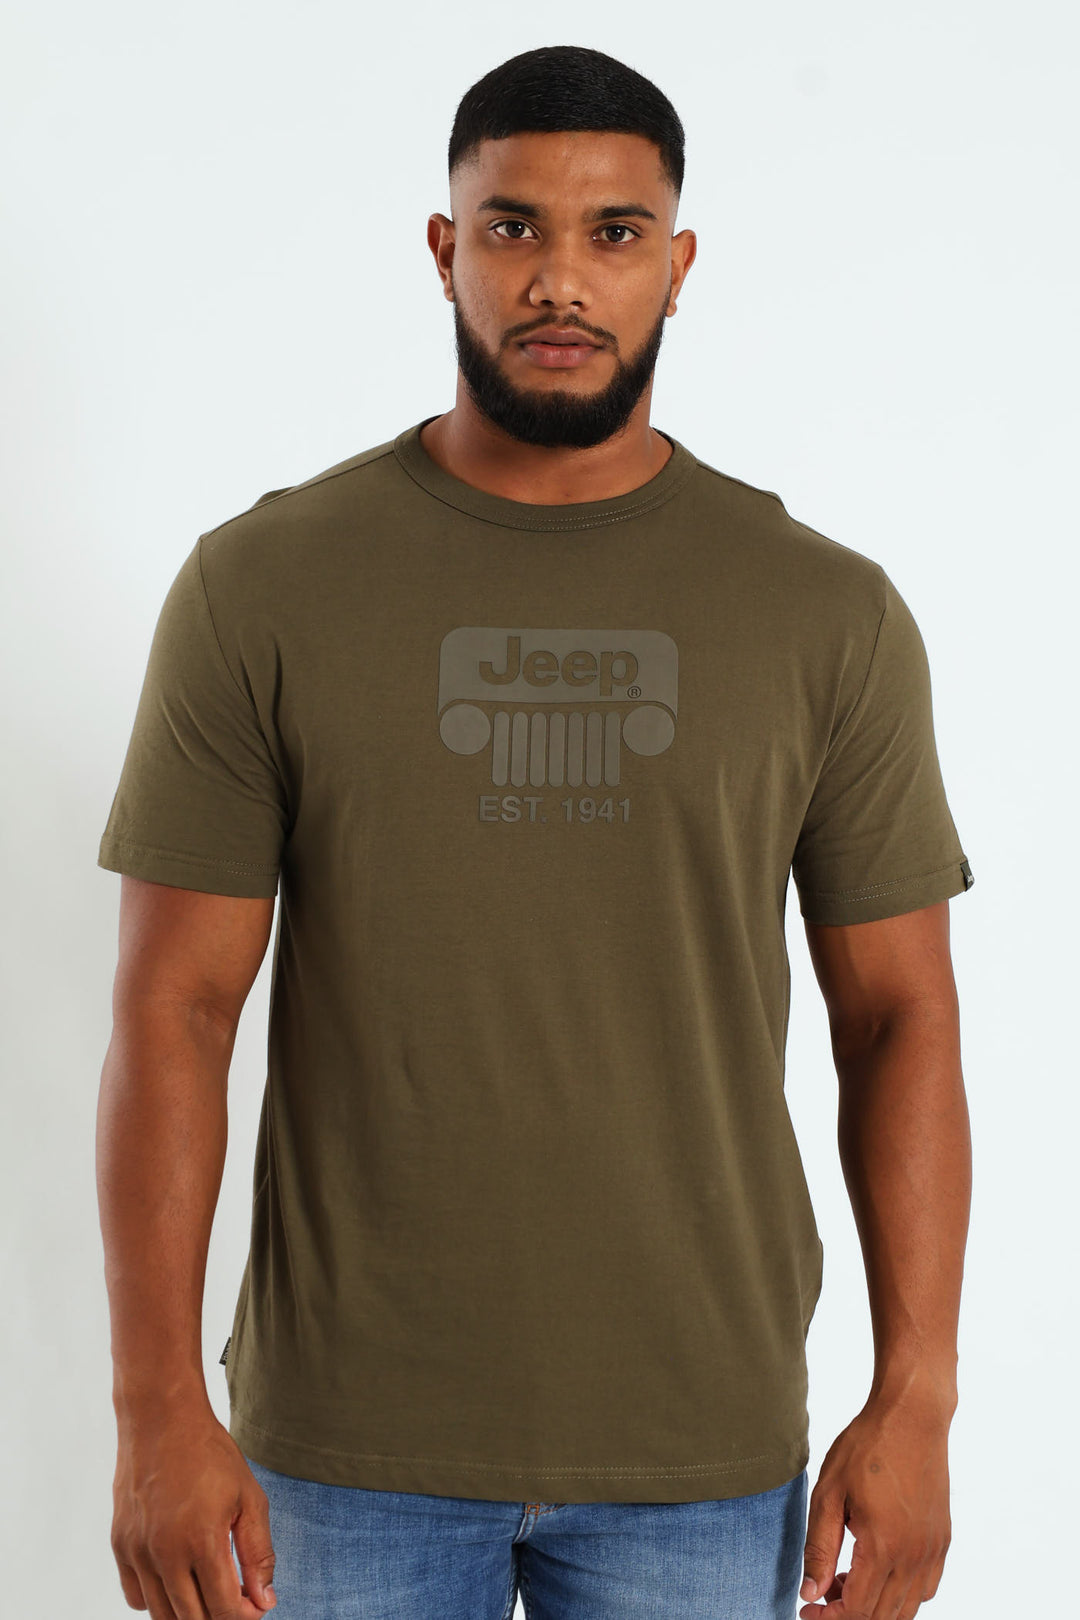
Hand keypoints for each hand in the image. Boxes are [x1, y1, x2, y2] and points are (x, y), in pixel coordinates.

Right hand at [111, 1406, 276, 1617]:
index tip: (255, 1606)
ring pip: (162, 1615)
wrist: (162, 1419)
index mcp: (202, 1540)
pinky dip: (158, 1600)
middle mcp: (164, 1553)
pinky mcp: (120, 1546)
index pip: (223, 1610)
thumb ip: (258, 1554)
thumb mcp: (249, 1498)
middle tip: (236, 1598)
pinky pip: (136, 1597)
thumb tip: (264, 1601)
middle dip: (220, 1617)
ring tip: (209, 1590)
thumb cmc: (211, 1455)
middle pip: (193, 1619)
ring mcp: (137, 1552)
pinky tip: (178, 1578)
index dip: (244, 1616)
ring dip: (189, 1613)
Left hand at [798, 1389, 952, 1618]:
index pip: (857, 1610)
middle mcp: (914, 1557)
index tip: (806, 1610)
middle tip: (822, 1591)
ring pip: (906, 1609)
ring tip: (846, 1579)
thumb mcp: (829, 1493)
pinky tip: (878, 1570)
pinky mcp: (942, 1540)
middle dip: (847, 1613)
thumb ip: (820, 1548)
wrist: (911, 1417)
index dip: (829, 1618)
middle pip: (882, 1616)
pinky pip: (926, 1589)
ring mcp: (933, 1551)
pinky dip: (901, 1595)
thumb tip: (810, 1593)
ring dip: (875, 1607)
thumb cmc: (867, 1447)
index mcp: (884, 1547)